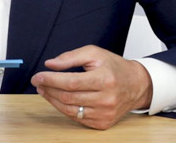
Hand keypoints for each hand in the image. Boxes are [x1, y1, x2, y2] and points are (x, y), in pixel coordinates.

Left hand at [31, 45, 152, 129]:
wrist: (136, 85)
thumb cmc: (113, 66)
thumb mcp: (94, 53)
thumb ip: (71, 57)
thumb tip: (50, 64)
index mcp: (104, 79)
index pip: (72, 82)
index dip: (52, 80)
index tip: (38, 76)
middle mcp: (106, 99)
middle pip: (69, 97)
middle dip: (49, 89)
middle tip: (38, 82)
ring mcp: (105, 113)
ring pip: (71, 110)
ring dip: (53, 100)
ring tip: (44, 90)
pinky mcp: (103, 123)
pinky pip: (77, 118)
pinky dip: (64, 108)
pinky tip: (57, 99)